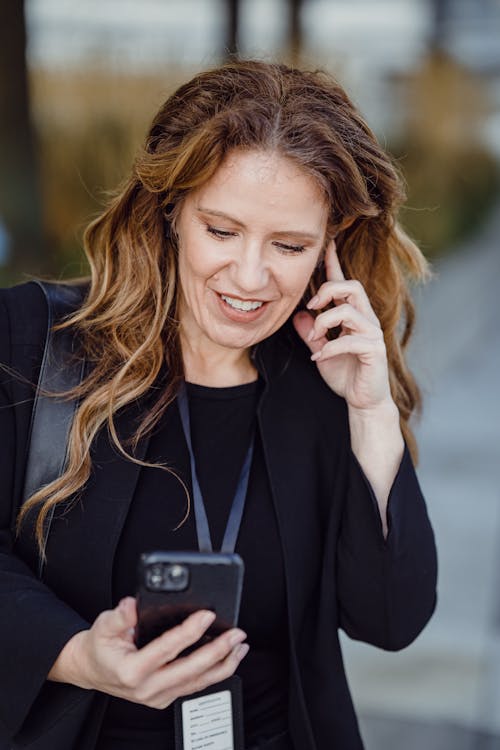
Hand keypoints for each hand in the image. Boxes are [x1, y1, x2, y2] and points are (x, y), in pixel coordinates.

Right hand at [48, 597, 248, 708]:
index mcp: (132, 670)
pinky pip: (194, 686)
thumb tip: (133, 604)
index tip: (207, 616)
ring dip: (223, 664)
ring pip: (198, 682)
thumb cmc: (99, 647)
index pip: (168, 649)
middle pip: (191, 670)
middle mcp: (147, 688)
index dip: (190, 631)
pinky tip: (227, 659)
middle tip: (236, 634)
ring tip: (239, 647)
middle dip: (218, 650)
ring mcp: (158, 696)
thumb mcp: (103, 625)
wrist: (91, 670)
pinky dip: (214, 672)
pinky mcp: (165, 697)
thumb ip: (119, 615)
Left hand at [293, 239, 392, 412]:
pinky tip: (318, 357)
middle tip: (311, 304)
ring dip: (324, 321)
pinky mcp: (375, 350)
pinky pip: (350, 340)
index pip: (345, 283)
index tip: (327, 243)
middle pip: (351, 287)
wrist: (363, 401)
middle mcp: (366, 319)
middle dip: (328, 290)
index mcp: (353, 315)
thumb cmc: (345, 374)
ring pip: (349, 311)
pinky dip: (328, 348)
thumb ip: (310, 332)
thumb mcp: (320, 350)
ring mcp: (372, 334)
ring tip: (313, 338)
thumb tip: (298, 315)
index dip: (335, 263)